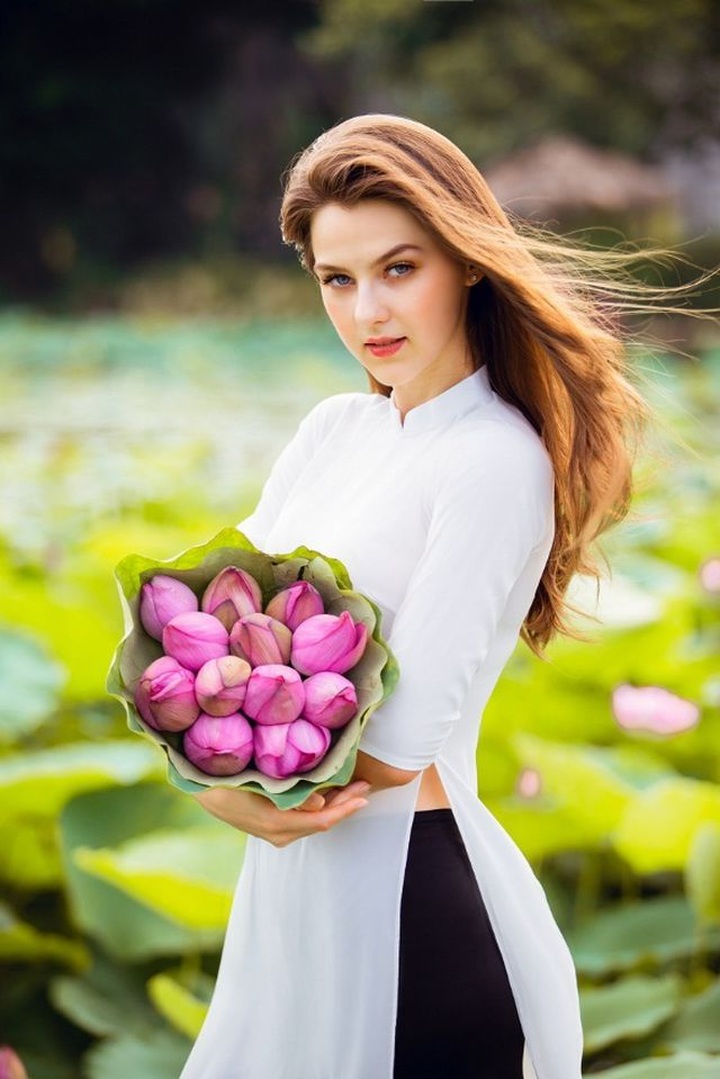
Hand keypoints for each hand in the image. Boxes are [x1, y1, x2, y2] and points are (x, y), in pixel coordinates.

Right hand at [194, 780, 370, 846]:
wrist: (201, 787)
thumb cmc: (228, 779)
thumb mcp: (257, 781)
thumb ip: (291, 794)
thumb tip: (321, 801)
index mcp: (277, 823)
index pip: (322, 820)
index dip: (345, 808)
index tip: (364, 794)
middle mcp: (279, 834)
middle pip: (322, 821)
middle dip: (345, 804)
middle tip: (365, 785)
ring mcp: (275, 833)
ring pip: (314, 821)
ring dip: (335, 804)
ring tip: (352, 785)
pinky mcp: (272, 827)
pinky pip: (303, 819)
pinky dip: (320, 806)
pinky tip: (329, 791)